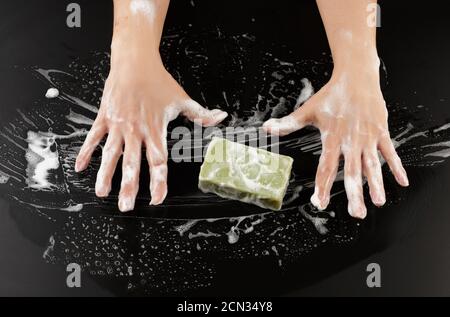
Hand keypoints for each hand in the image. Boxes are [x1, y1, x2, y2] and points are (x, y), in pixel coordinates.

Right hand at [75, 53, 226, 211]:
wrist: (134, 62)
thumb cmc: (158, 81)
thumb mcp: (182, 98)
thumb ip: (200, 113)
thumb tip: (220, 117)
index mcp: (154, 130)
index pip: (158, 162)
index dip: (158, 182)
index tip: (157, 199)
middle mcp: (135, 131)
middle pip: (132, 164)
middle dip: (128, 187)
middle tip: (126, 206)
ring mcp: (117, 125)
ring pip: (110, 154)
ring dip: (105, 175)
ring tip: (102, 192)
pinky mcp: (104, 117)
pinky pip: (93, 137)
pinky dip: (86, 152)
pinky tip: (80, 167)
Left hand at [263, 65, 408, 218]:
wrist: (356, 77)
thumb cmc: (332, 95)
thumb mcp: (308, 110)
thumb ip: (289, 123)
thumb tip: (267, 128)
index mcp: (333, 138)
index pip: (326, 167)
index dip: (322, 186)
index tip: (319, 202)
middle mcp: (351, 141)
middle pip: (352, 172)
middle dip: (355, 194)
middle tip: (356, 213)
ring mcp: (368, 137)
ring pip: (372, 165)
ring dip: (376, 184)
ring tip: (378, 201)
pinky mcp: (381, 132)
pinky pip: (390, 152)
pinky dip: (396, 167)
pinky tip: (401, 182)